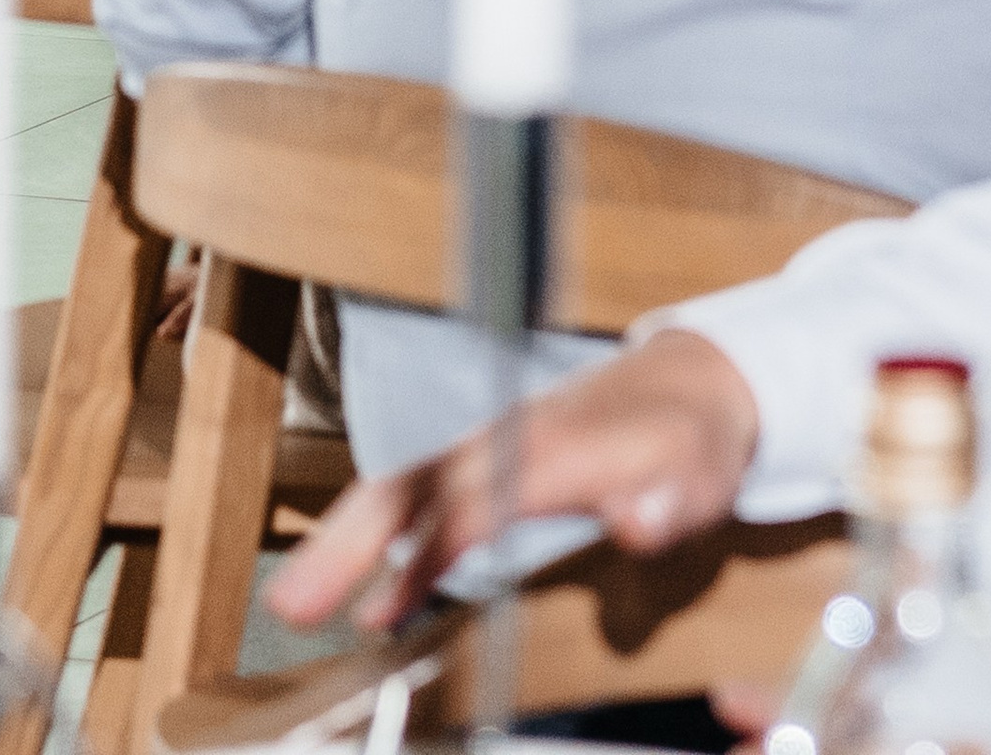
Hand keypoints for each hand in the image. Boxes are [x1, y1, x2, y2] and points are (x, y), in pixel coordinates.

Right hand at [269, 330, 759, 635]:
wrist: (695, 384)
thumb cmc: (693, 437)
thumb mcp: (700, 472)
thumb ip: (669, 500)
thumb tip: (640, 520)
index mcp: (550, 448)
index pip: (474, 498)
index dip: (426, 549)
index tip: (382, 606)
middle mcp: (505, 442)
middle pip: (409, 485)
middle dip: (345, 542)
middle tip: (291, 602)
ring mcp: (490, 450)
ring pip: (402, 489)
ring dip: (344, 544)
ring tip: (294, 605)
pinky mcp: (489, 465)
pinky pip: (421, 499)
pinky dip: (382, 544)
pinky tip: (372, 605)